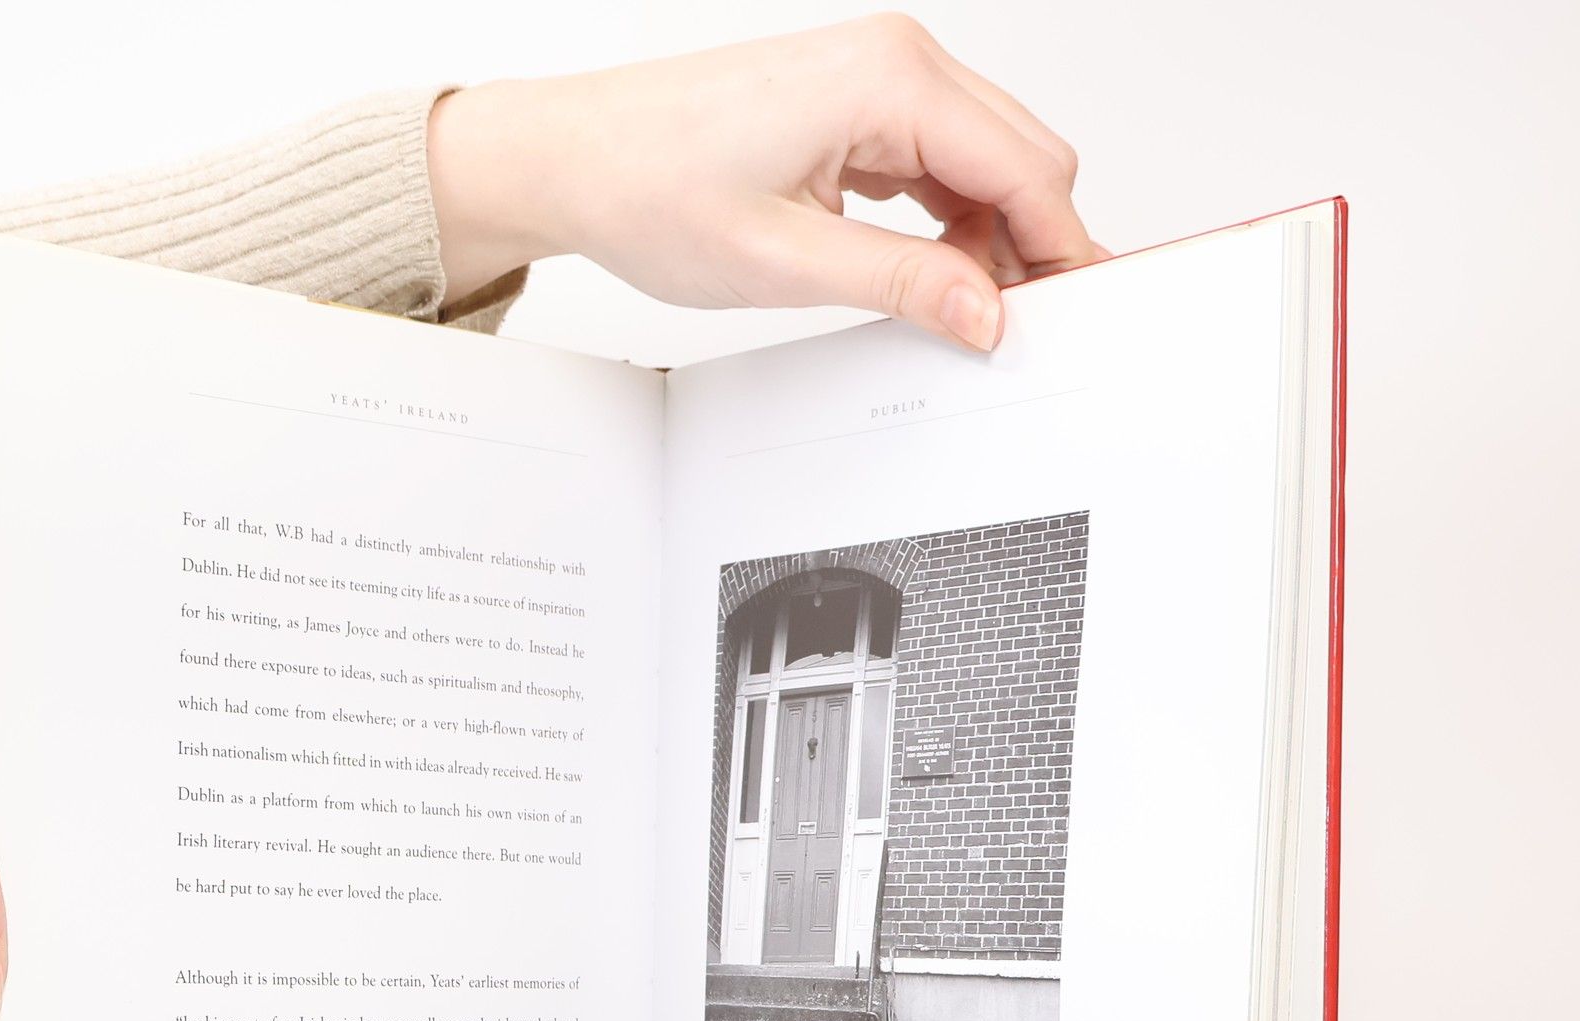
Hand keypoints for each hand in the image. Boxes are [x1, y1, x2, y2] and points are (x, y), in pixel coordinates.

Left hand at [428, 15, 1101, 351]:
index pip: (1024, 168)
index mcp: (888, 80)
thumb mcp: (786, 261)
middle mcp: (894, 60)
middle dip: (1034, 241)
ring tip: (966, 313)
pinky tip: (930, 273)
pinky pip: (936, 160)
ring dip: (990, 234)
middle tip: (1024, 330)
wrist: (574, 157)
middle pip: (1020, 155)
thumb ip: (900, 286)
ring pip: (984, 159)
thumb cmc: (650, 187)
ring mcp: (876, 78)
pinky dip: (949, 217)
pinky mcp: (854, 104)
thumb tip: (984, 313)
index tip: (1076, 315)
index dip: (1061, 249)